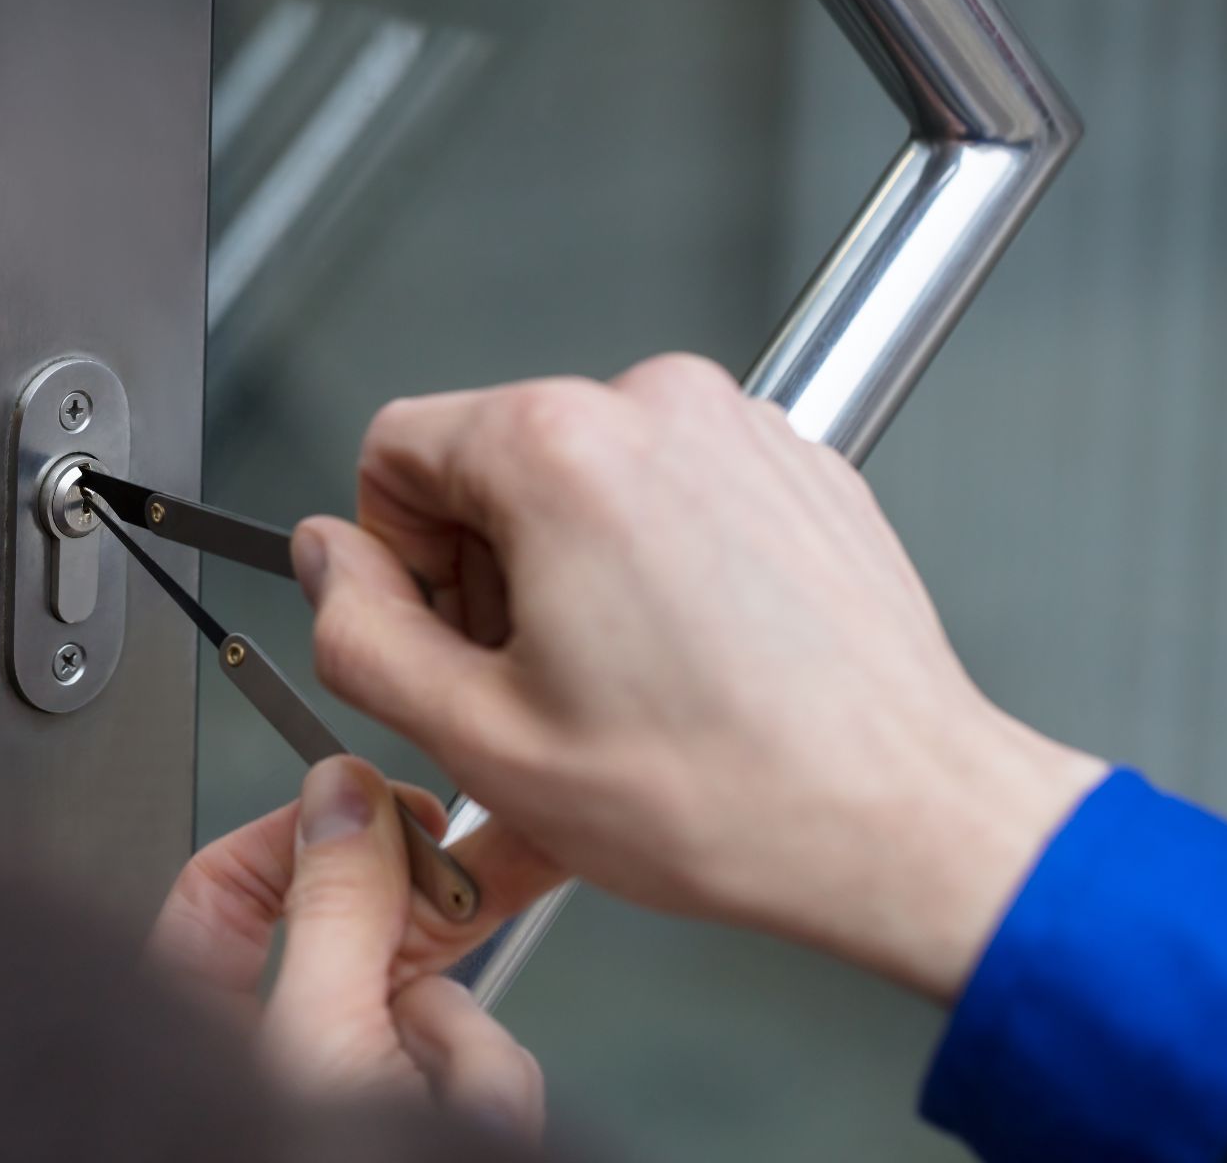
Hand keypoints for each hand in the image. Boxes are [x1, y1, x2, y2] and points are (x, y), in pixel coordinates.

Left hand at [148, 756, 545, 1139]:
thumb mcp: (321, 1040)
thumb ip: (333, 911)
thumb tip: (344, 796)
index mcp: (204, 1029)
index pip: (223, 888)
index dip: (292, 830)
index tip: (367, 801)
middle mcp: (285, 1053)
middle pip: (358, 934)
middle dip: (421, 931)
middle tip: (475, 863)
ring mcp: (367, 1081)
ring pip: (436, 996)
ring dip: (461, 1044)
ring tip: (448, 1098)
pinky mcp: (435, 1109)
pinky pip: (483, 1056)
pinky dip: (489, 1087)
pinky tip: (472, 1123)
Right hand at [289, 354, 1105, 1000]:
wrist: (900, 820)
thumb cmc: (722, 792)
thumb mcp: (479, 737)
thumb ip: (360, 631)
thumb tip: (326, 559)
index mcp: (559, 449)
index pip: (395, 448)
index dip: (396, 557)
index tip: (447, 636)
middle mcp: (654, 405)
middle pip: (491, 459)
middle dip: (486, 569)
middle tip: (536, 683)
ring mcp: (738, 426)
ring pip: (582, 477)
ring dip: (569, 570)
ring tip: (622, 680)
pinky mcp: (794, 464)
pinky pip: (671, 488)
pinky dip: (653, 560)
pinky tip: (688, 658)